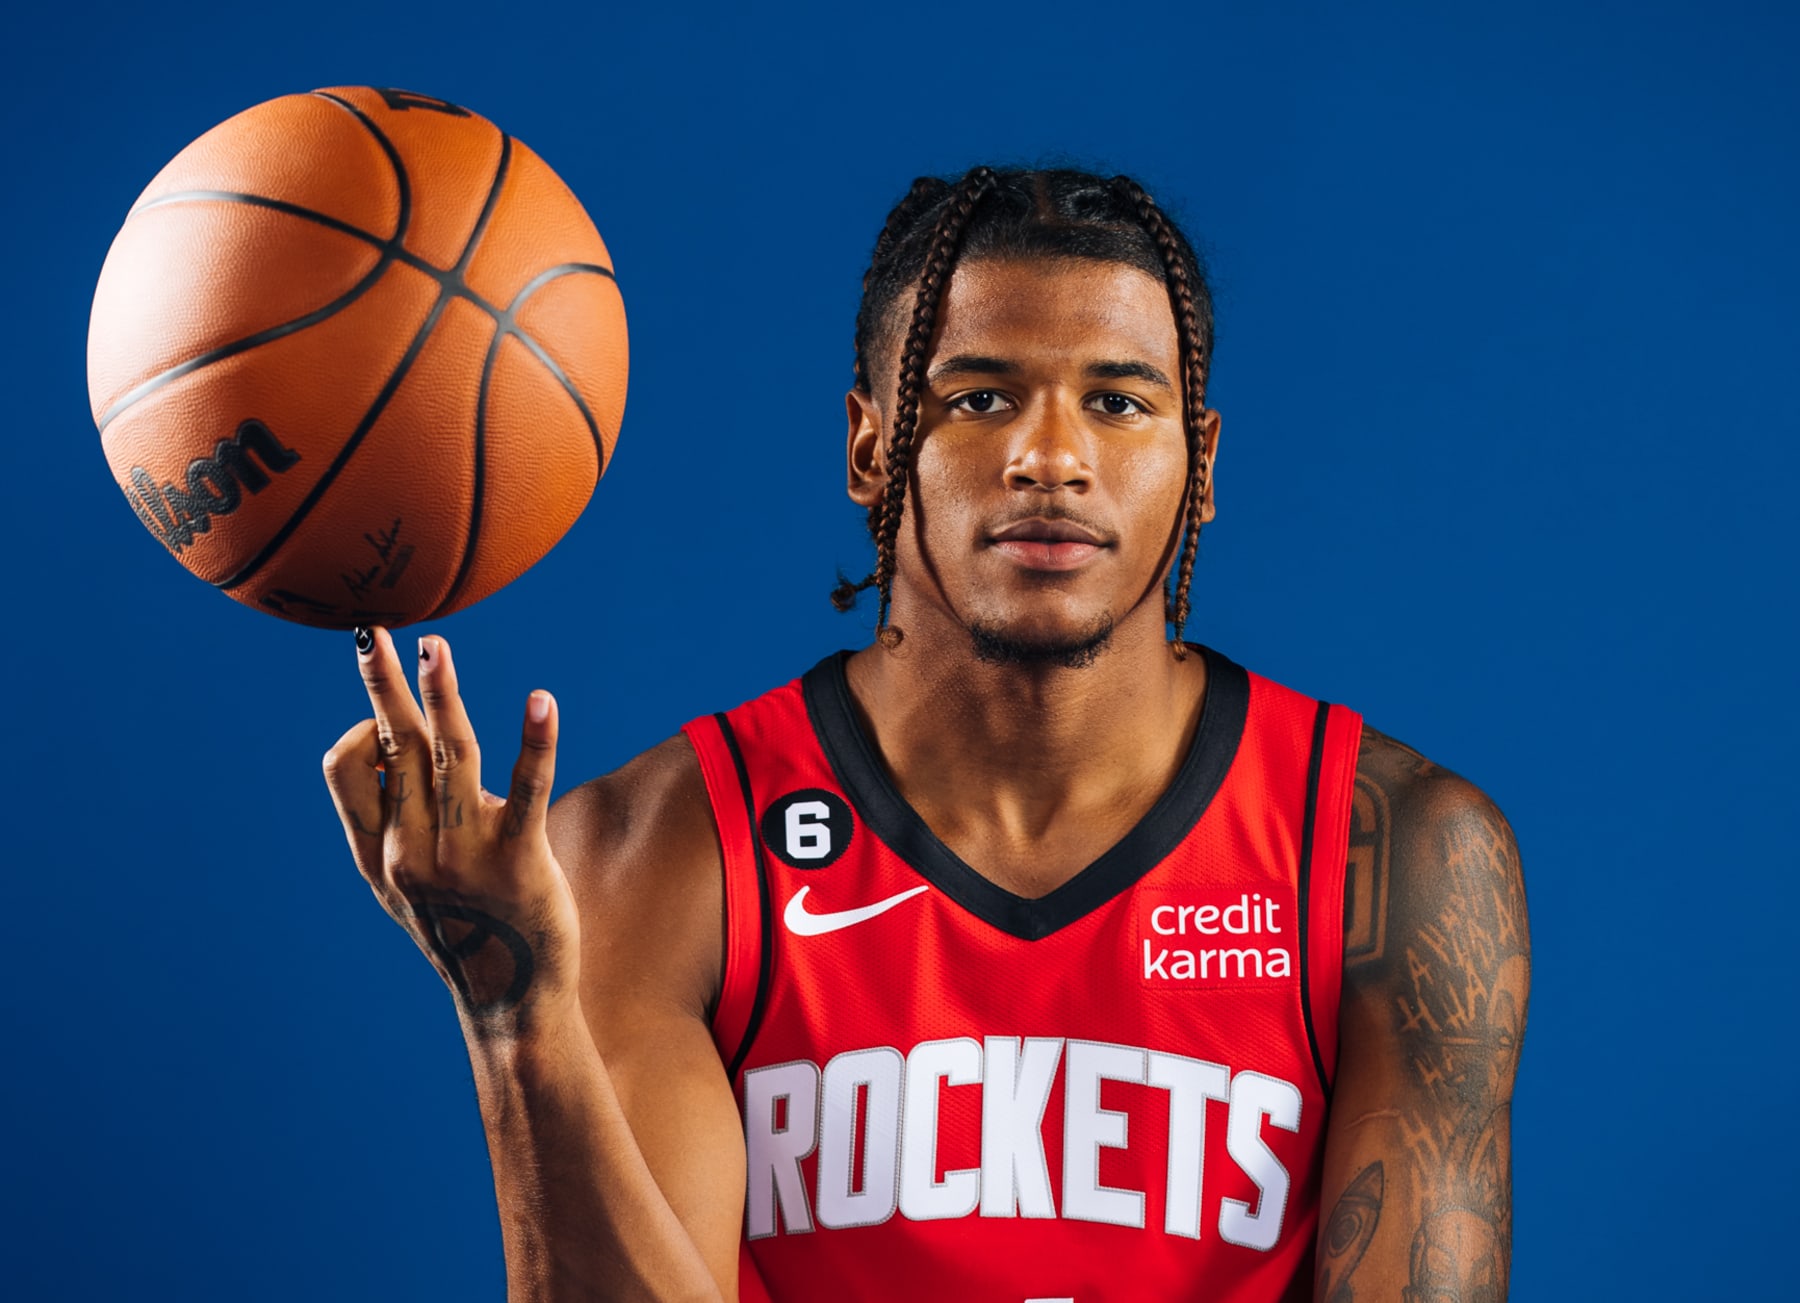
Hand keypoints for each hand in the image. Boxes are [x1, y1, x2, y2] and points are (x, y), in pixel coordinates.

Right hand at [322, 627, 580, 1037]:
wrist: (511, 1002)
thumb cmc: (467, 928)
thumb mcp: (413, 880)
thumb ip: (403, 817)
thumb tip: (407, 740)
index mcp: (378, 852)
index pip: (345, 769)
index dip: (364, 729)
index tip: (391, 717)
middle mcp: (410, 851)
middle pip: (393, 748)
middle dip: (384, 686)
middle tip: (373, 634)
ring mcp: (463, 857)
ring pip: (448, 755)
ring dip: (440, 693)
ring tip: (435, 645)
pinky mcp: (520, 862)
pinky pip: (526, 788)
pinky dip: (535, 740)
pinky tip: (542, 700)